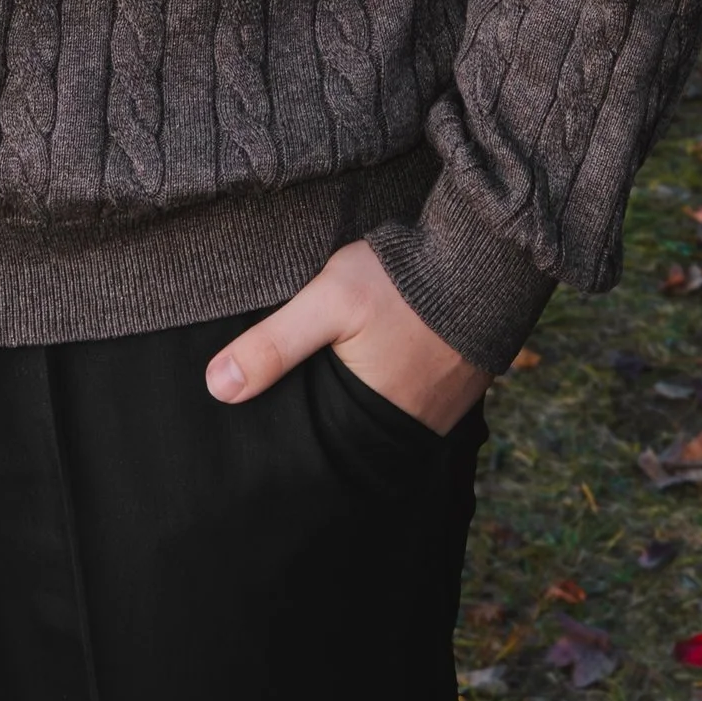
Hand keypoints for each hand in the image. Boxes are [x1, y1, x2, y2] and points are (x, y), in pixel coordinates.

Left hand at [205, 238, 489, 434]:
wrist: (484, 254)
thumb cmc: (405, 279)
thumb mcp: (329, 300)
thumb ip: (273, 344)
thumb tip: (216, 388)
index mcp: (373, 419)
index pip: (320, 446)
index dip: (293, 432)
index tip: (265, 419)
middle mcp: (411, 426)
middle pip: (350, 433)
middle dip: (323, 418)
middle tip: (297, 391)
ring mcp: (440, 410)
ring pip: (380, 417)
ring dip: (358, 401)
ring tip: (331, 376)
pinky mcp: (457, 386)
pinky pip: (413, 399)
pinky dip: (390, 386)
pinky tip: (376, 361)